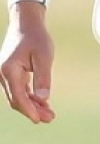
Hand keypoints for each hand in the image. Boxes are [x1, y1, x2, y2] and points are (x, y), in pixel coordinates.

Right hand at [1, 1, 56, 122]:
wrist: (26, 23)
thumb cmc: (36, 37)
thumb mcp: (44, 56)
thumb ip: (43, 77)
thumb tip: (44, 98)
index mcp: (8, 71)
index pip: (18, 97)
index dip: (29, 110)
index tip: (40, 119)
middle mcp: (3, 75)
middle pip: (16, 100)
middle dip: (32, 111)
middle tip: (49, 119)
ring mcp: (5, 75)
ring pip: (17, 96)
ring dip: (32, 105)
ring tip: (49, 113)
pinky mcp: (11, 73)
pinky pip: (19, 89)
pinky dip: (30, 96)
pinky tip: (42, 102)